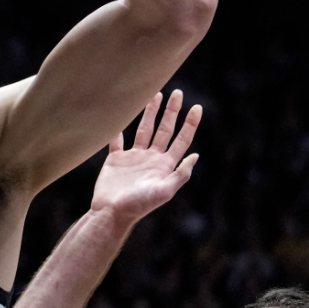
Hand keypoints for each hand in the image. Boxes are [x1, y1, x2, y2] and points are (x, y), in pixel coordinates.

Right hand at [90, 91, 201, 227]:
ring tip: (155, 94)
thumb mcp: (163, 192)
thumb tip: (196, 156)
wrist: (111, 214)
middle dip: (171, 112)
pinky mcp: (115, 160)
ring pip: (144, 130)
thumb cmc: (138, 206)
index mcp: (164, 166)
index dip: (190, 124)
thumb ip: (180, 175)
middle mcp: (151, 159)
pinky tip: (119, 114)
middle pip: (164, 130)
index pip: (181, 140)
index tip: (196, 107)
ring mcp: (133, 158)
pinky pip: (117, 139)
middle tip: (178, 93)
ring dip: (150, 113)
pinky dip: (117, 127)